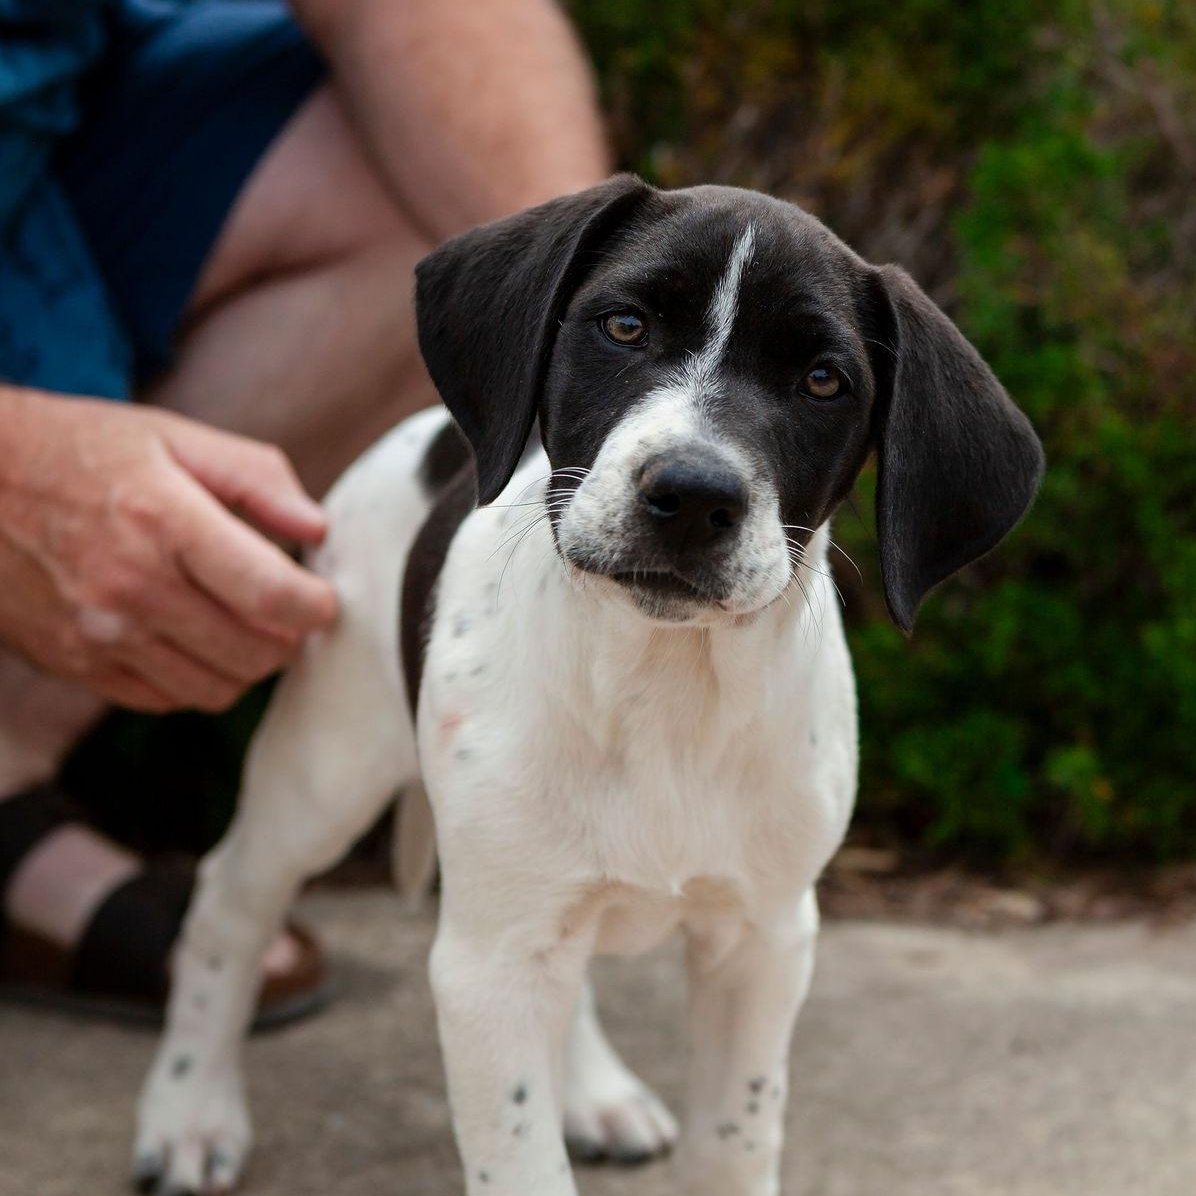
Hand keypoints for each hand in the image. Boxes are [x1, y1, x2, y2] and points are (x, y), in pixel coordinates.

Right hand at [0, 388, 337, 711]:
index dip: (316, 607)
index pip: (270, 594)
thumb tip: (317, 528)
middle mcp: (131, 588)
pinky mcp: (74, 664)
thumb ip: (256, 478)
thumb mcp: (172, 435)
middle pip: (253, 652)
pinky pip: (166, 699)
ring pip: (216, 688)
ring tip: (245, 626)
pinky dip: (196, 679)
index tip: (324, 600)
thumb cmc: (77, 451)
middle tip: (288, 611)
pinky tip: (195, 640)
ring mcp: (99, 635)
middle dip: (289, 637)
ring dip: (246, 664)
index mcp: (163, 521)